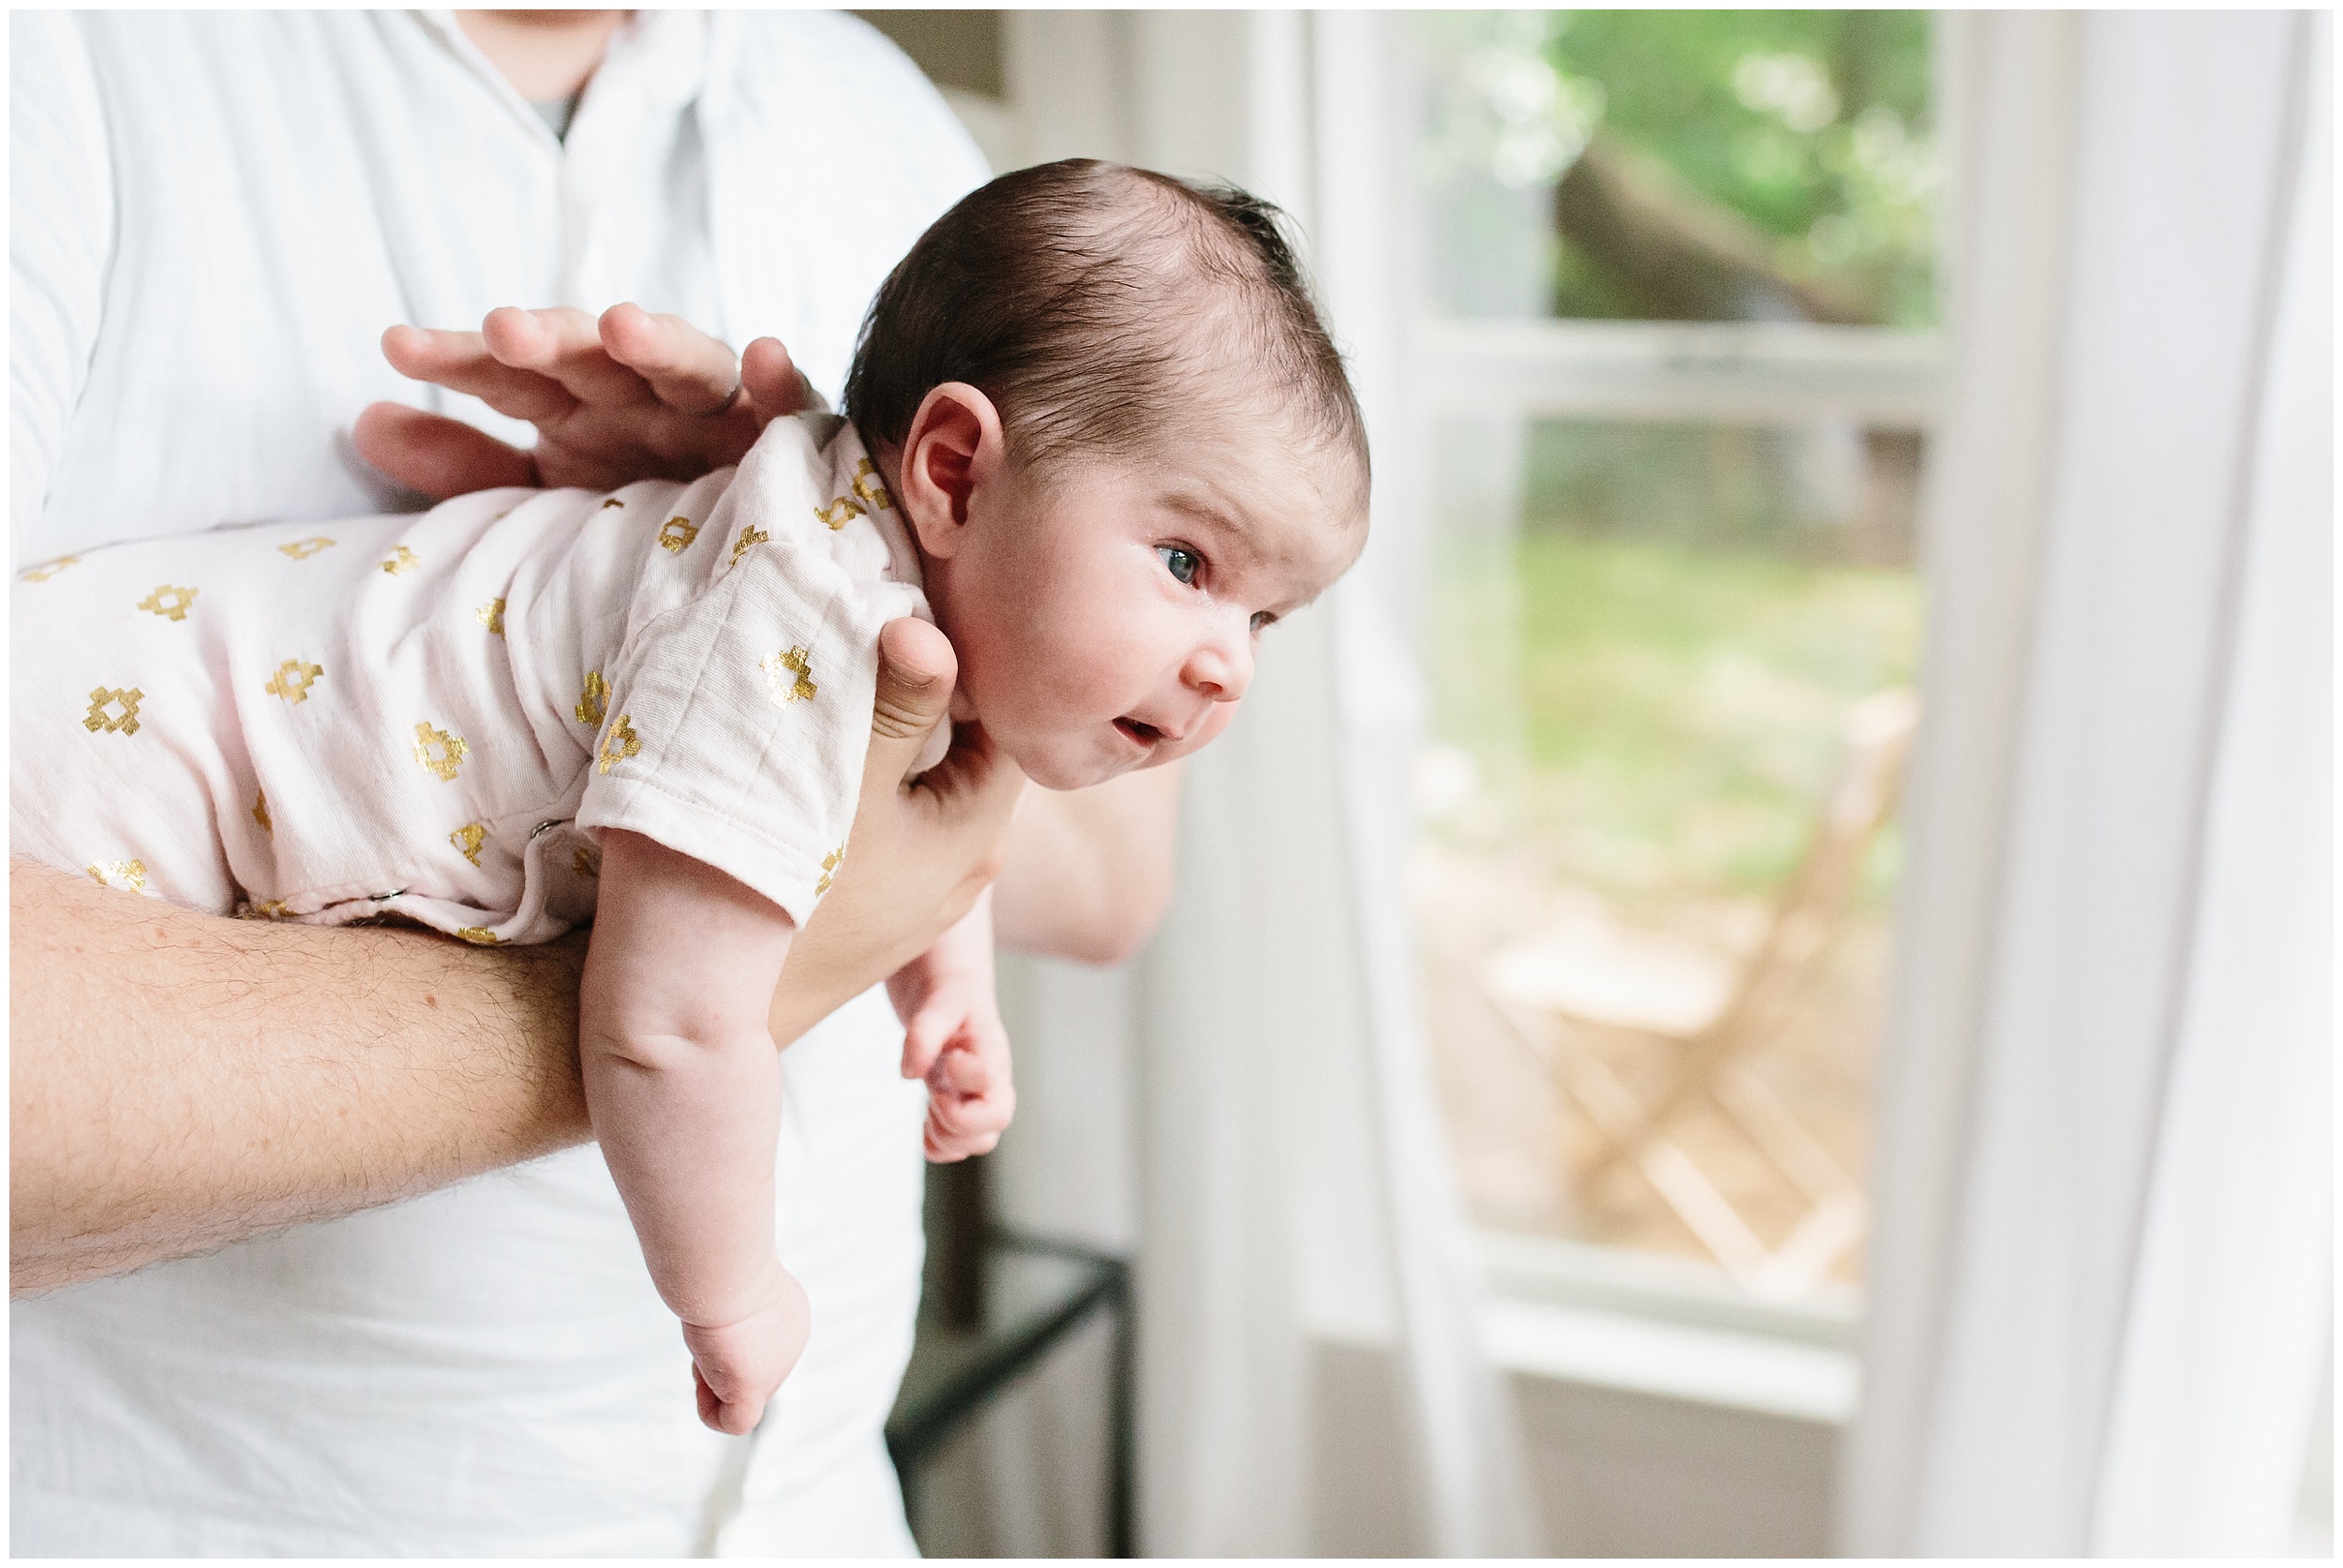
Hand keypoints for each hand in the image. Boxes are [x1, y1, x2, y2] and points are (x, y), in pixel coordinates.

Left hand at [352, 303, 813, 498]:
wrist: (747, 568)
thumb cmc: (639, 519)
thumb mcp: (543, 499)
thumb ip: (464, 469)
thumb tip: (360, 420)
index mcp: (579, 411)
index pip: (511, 375)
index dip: (459, 358)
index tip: (399, 346)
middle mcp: (642, 399)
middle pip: (591, 356)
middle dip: (550, 338)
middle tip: (502, 330)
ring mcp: (715, 413)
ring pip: (685, 366)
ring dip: (657, 341)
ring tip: (621, 327)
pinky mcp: (784, 435)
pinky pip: (787, 405)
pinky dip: (776, 379)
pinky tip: (762, 354)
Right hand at [680, 1263, 810, 1435]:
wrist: (724, 1266)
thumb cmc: (721, 1265)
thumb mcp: (730, 1288)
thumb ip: (731, 1313)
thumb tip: (719, 1343)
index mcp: (789, 1314)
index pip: (756, 1347)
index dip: (726, 1339)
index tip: (716, 1312)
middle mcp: (790, 1342)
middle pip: (746, 1373)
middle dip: (718, 1362)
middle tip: (707, 1333)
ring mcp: (778, 1367)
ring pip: (737, 1396)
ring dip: (709, 1377)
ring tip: (708, 1343)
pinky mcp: (756, 1388)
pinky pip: (736, 1423)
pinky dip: (710, 1412)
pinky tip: (704, 1378)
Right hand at [769, 620, 1026, 1045]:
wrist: (693, 1011)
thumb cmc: (775, 891)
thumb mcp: (843, 781)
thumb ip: (897, 702)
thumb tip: (932, 629)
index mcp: (974, 832)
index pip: (1007, 724)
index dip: (969, 666)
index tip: (914, 616)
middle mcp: (962, 873)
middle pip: (965, 755)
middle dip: (927, 698)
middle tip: (872, 635)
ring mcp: (916, 902)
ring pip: (922, 793)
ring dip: (891, 743)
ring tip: (839, 688)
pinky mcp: (871, 916)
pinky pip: (887, 832)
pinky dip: (867, 789)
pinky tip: (819, 763)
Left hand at [895, 969, 1015, 1162]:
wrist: (952, 995)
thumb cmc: (950, 995)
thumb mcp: (938, 1002)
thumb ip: (924, 1032)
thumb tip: (910, 1073)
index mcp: (991, 1048)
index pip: (988, 1076)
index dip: (961, 1075)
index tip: (945, 1059)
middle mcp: (994, 1078)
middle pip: (998, 1120)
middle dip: (958, 1119)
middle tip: (936, 1096)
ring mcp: (980, 1098)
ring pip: (982, 1141)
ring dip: (949, 1137)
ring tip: (929, 1109)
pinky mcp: (964, 1110)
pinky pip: (960, 1148)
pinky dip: (939, 1146)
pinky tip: (926, 1122)